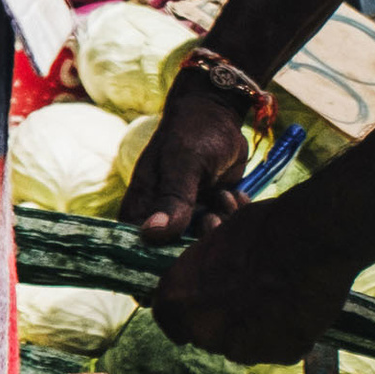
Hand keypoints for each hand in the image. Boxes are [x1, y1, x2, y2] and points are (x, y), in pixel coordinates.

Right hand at [126, 63, 258, 242]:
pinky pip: (226, 227)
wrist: (217, 113)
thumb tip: (151, 234)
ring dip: (221, 223)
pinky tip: (234, 193)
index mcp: (141, 210)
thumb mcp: (183, 163)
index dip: (161, 260)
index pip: (140, 252)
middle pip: (179, 254)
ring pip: (207, 242)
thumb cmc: (192, 133)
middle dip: (202, 239)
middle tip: (212, 215)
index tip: (187, 251)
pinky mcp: (212, 210)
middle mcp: (163, 218)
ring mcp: (189, 215)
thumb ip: (172, 199)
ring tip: (224, 196)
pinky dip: (234, 213)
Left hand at [154, 194, 363, 368]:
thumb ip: (205, 272)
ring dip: (257, 328)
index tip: (207, 301)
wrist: (312, 237)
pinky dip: (288, 333)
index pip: (170, 319)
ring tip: (280, 297)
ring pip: (246, 343)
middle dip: (226, 318)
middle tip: (251, 294)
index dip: (191, 308)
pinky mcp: (281, 354)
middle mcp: (205, 332)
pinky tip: (300, 306)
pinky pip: (281, 347)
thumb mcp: (217, 242)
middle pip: (210, 333)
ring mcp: (244, 349)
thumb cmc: (263, 228)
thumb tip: (212, 279)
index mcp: (179, 300)